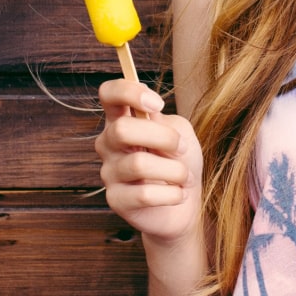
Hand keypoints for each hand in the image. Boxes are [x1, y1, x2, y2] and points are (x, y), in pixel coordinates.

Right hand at [95, 79, 203, 244]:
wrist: (187, 203)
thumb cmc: (181, 161)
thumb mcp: (180, 132)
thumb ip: (165, 122)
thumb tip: (150, 120)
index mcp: (121, 119)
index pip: (108, 93)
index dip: (130, 92)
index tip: (158, 104)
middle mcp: (108, 144)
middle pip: (123, 129)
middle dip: (163, 137)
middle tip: (182, 148)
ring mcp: (109, 172)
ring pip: (139, 164)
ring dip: (175, 170)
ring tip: (185, 177)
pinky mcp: (116, 200)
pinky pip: (145, 194)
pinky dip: (172, 193)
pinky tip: (179, 194)